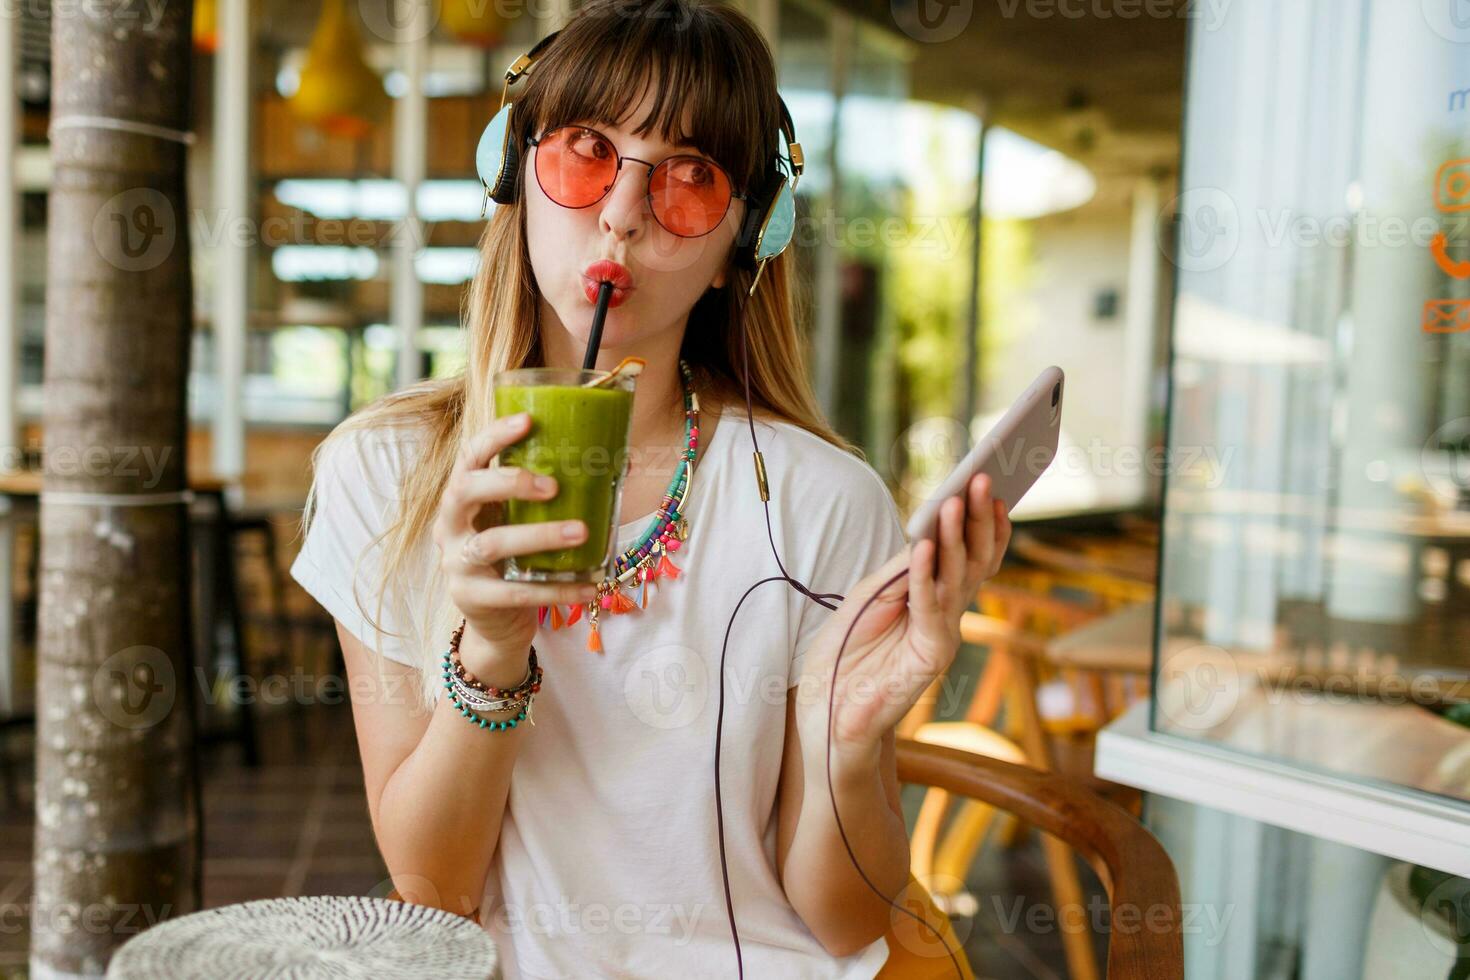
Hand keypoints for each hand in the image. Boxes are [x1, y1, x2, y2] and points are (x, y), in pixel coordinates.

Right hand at [431, 412, 599, 676]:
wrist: (495, 620)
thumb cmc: (516, 557)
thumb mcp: (523, 520)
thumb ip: (553, 495)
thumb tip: (623, 463)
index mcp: (462, 497)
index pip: (468, 457)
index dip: (494, 437)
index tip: (528, 421)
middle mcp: (449, 525)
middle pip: (464, 490)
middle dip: (509, 482)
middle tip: (554, 486)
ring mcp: (456, 563)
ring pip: (492, 543)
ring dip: (539, 535)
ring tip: (581, 532)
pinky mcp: (473, 598)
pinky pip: (517, 593)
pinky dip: (558, 589)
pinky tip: (591, 585)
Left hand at [794, 473, 1011, 766]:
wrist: (829, 708)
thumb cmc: (848, 649)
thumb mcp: (873, 594)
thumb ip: (903, 568)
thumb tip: (929, 530)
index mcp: (938, 597)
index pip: (972, 554)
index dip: (983, 521)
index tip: (984, 481)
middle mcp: (949, 614)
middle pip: (974, 560)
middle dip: (978, 518)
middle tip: (980, 478)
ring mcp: (943, 635)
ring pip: (958, 578)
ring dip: (955, 537)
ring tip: (954, 502)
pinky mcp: (930, 656)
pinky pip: (929, 605)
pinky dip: (925, 574)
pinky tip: (923, 544)